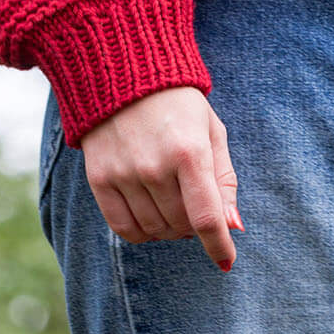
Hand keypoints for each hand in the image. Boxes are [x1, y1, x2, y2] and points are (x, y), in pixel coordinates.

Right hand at [80, 85, 243, 269]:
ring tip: (169, 199)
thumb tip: (233, 226)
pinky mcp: (99, 178)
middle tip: (191, 200)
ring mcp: (124, 173)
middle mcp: (154, 166)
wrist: (122, 72)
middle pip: (181, 226)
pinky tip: (148, 212)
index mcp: (189, 151)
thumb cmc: (178, 104)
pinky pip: (123, 228)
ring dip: (168, 226)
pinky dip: (141, 231)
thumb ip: (224, 180)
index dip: (219, 246)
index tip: (226, 261)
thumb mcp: (211, 131)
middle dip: (193, 224)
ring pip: (155, 230)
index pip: (206, 218)